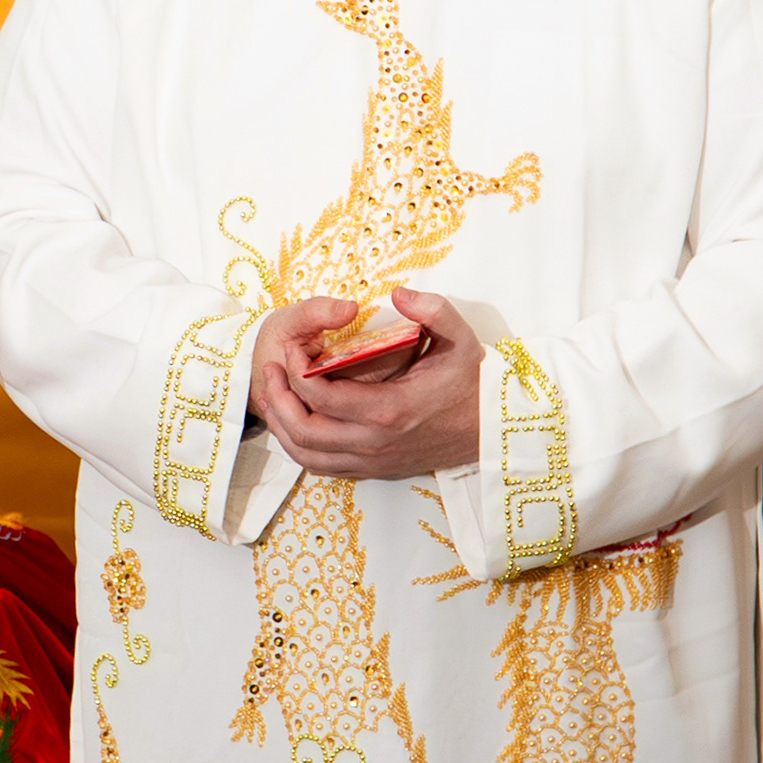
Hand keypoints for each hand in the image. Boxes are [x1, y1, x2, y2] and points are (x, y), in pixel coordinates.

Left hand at [249, 287, 482, 480]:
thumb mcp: (461, 339)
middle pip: (304, 430)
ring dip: (281, 426)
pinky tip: (291, 423)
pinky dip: (299, 448)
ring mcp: (373, 460)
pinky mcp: (373, 470)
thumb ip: (433, 310)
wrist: (492, 432)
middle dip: (278, 397)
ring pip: (307, 455)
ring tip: (272, 394)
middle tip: (270, 369)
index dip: (295, 371)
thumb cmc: (472, 383)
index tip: (290, 348)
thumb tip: (399, 293)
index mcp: (390, 409)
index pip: (321, 396)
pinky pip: (322, 468)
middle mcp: (375, 442)